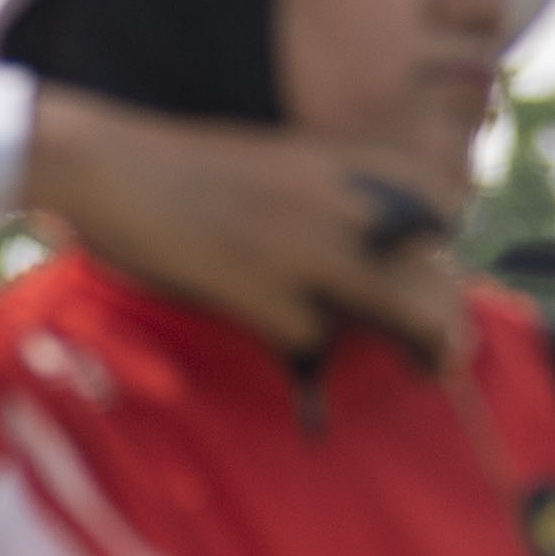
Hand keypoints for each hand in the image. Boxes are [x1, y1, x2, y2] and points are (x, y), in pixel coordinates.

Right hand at [21, 86, 469, 369]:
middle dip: (446, 318)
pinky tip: (311, 395)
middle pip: (431, 267)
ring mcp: (303, 245)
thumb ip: (317, 194)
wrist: (106, 163)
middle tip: (448, 354)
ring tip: (422, 373)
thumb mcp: (269, 161)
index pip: (435, 201)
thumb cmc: (176, 167)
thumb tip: (356, 240)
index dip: (448, 245)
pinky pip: (315, 340)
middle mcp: (334, 200)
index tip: (441, 273)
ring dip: (414, 347)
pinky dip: (313, 370)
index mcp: (335, 162)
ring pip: (398, 307)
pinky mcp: (262, 288)